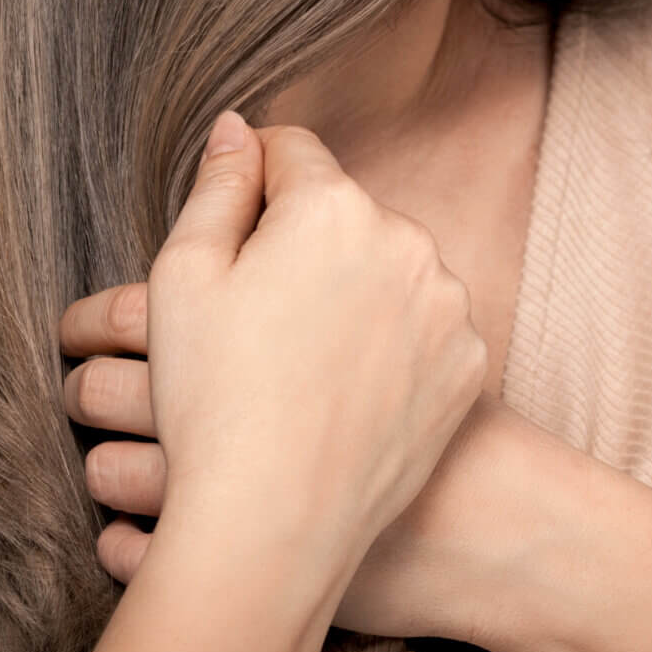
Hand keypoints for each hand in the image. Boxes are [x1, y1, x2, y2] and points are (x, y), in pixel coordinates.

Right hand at [60, 117, 497, 640]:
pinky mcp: (468, 365)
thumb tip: (240, 128)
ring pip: (387, 266)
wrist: (274, 523)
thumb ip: (217, 186)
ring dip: (352, 288)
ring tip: (301, 362)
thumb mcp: (182, 276)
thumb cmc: (212, 398)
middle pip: (343, 211)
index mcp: (332, 205)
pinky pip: (423, 324)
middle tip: (255, 320)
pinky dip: (390, 343)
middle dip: (302, 242)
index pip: (289, 151)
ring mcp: (448, 306)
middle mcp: (406, 239)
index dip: (247, 188)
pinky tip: (345, 390)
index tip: (230, 246)